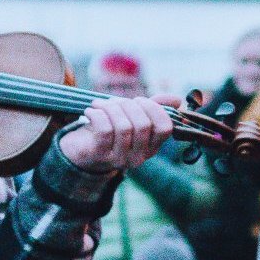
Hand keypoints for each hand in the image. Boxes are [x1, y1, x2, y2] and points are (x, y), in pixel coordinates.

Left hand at [57, 94, 179, 172]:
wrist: (81, 150)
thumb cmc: (111, 129)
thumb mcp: (133, 117)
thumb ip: (154, 107)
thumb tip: (178, 100)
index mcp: (151, 147)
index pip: (165, 127)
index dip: (153, 108)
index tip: (138, 100)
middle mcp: (139, 157)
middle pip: (143, 124)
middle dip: (128, 105)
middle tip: (115, 102)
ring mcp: (119, 159)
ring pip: (123, 127)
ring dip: (111, 108)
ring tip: (100, 104)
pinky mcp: (99, 156)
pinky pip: (104, 130)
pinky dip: (97, 114)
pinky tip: (91, 111)